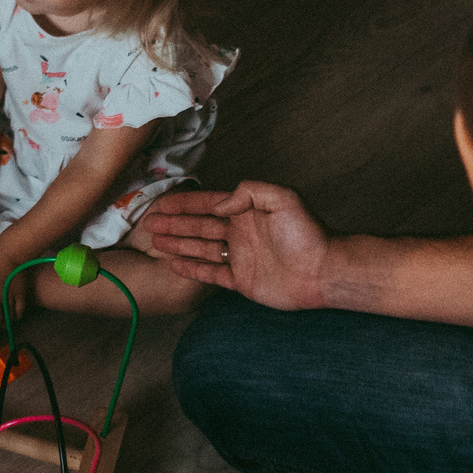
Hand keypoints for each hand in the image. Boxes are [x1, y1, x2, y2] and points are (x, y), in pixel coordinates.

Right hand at [146, 182, 328, 308]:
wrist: (322, 271)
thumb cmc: (308, 234)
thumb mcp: (283, 198)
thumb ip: (250, 192)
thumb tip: (222, 201)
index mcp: (247, 212)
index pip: (209, 205)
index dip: (185, 204)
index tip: (162, 203)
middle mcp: (240, 233)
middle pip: (199, 226)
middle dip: (174, 224)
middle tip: (149, 223)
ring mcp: (239, 257)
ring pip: (201, 248)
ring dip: (178, 244)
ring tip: (155, 242)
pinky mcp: (241, 281)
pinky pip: (210, 273)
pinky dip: (192, 269)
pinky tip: (174, 264)